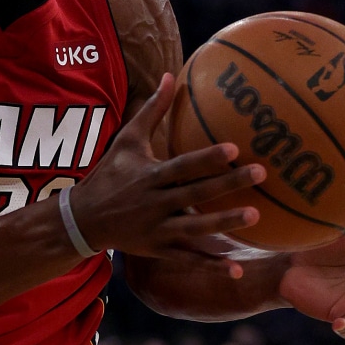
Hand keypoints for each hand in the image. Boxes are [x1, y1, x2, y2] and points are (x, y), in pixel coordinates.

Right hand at [73, 74, 265, 263]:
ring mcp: (158, 229)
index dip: (206, 158)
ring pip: (196, 228)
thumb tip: (171, 75)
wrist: (83, 218)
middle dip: (228, 185)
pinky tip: (236, 269)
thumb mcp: (127, 140)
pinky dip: (211, 265)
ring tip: (255, 216)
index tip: (234, 148)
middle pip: (196, 193)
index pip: (182, 166)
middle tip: (260, 173)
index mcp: (150, 176)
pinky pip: (188, 259)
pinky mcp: (159, 249)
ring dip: (225, 223)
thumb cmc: (110, 174)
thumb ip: (152, 110)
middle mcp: (155, 203)